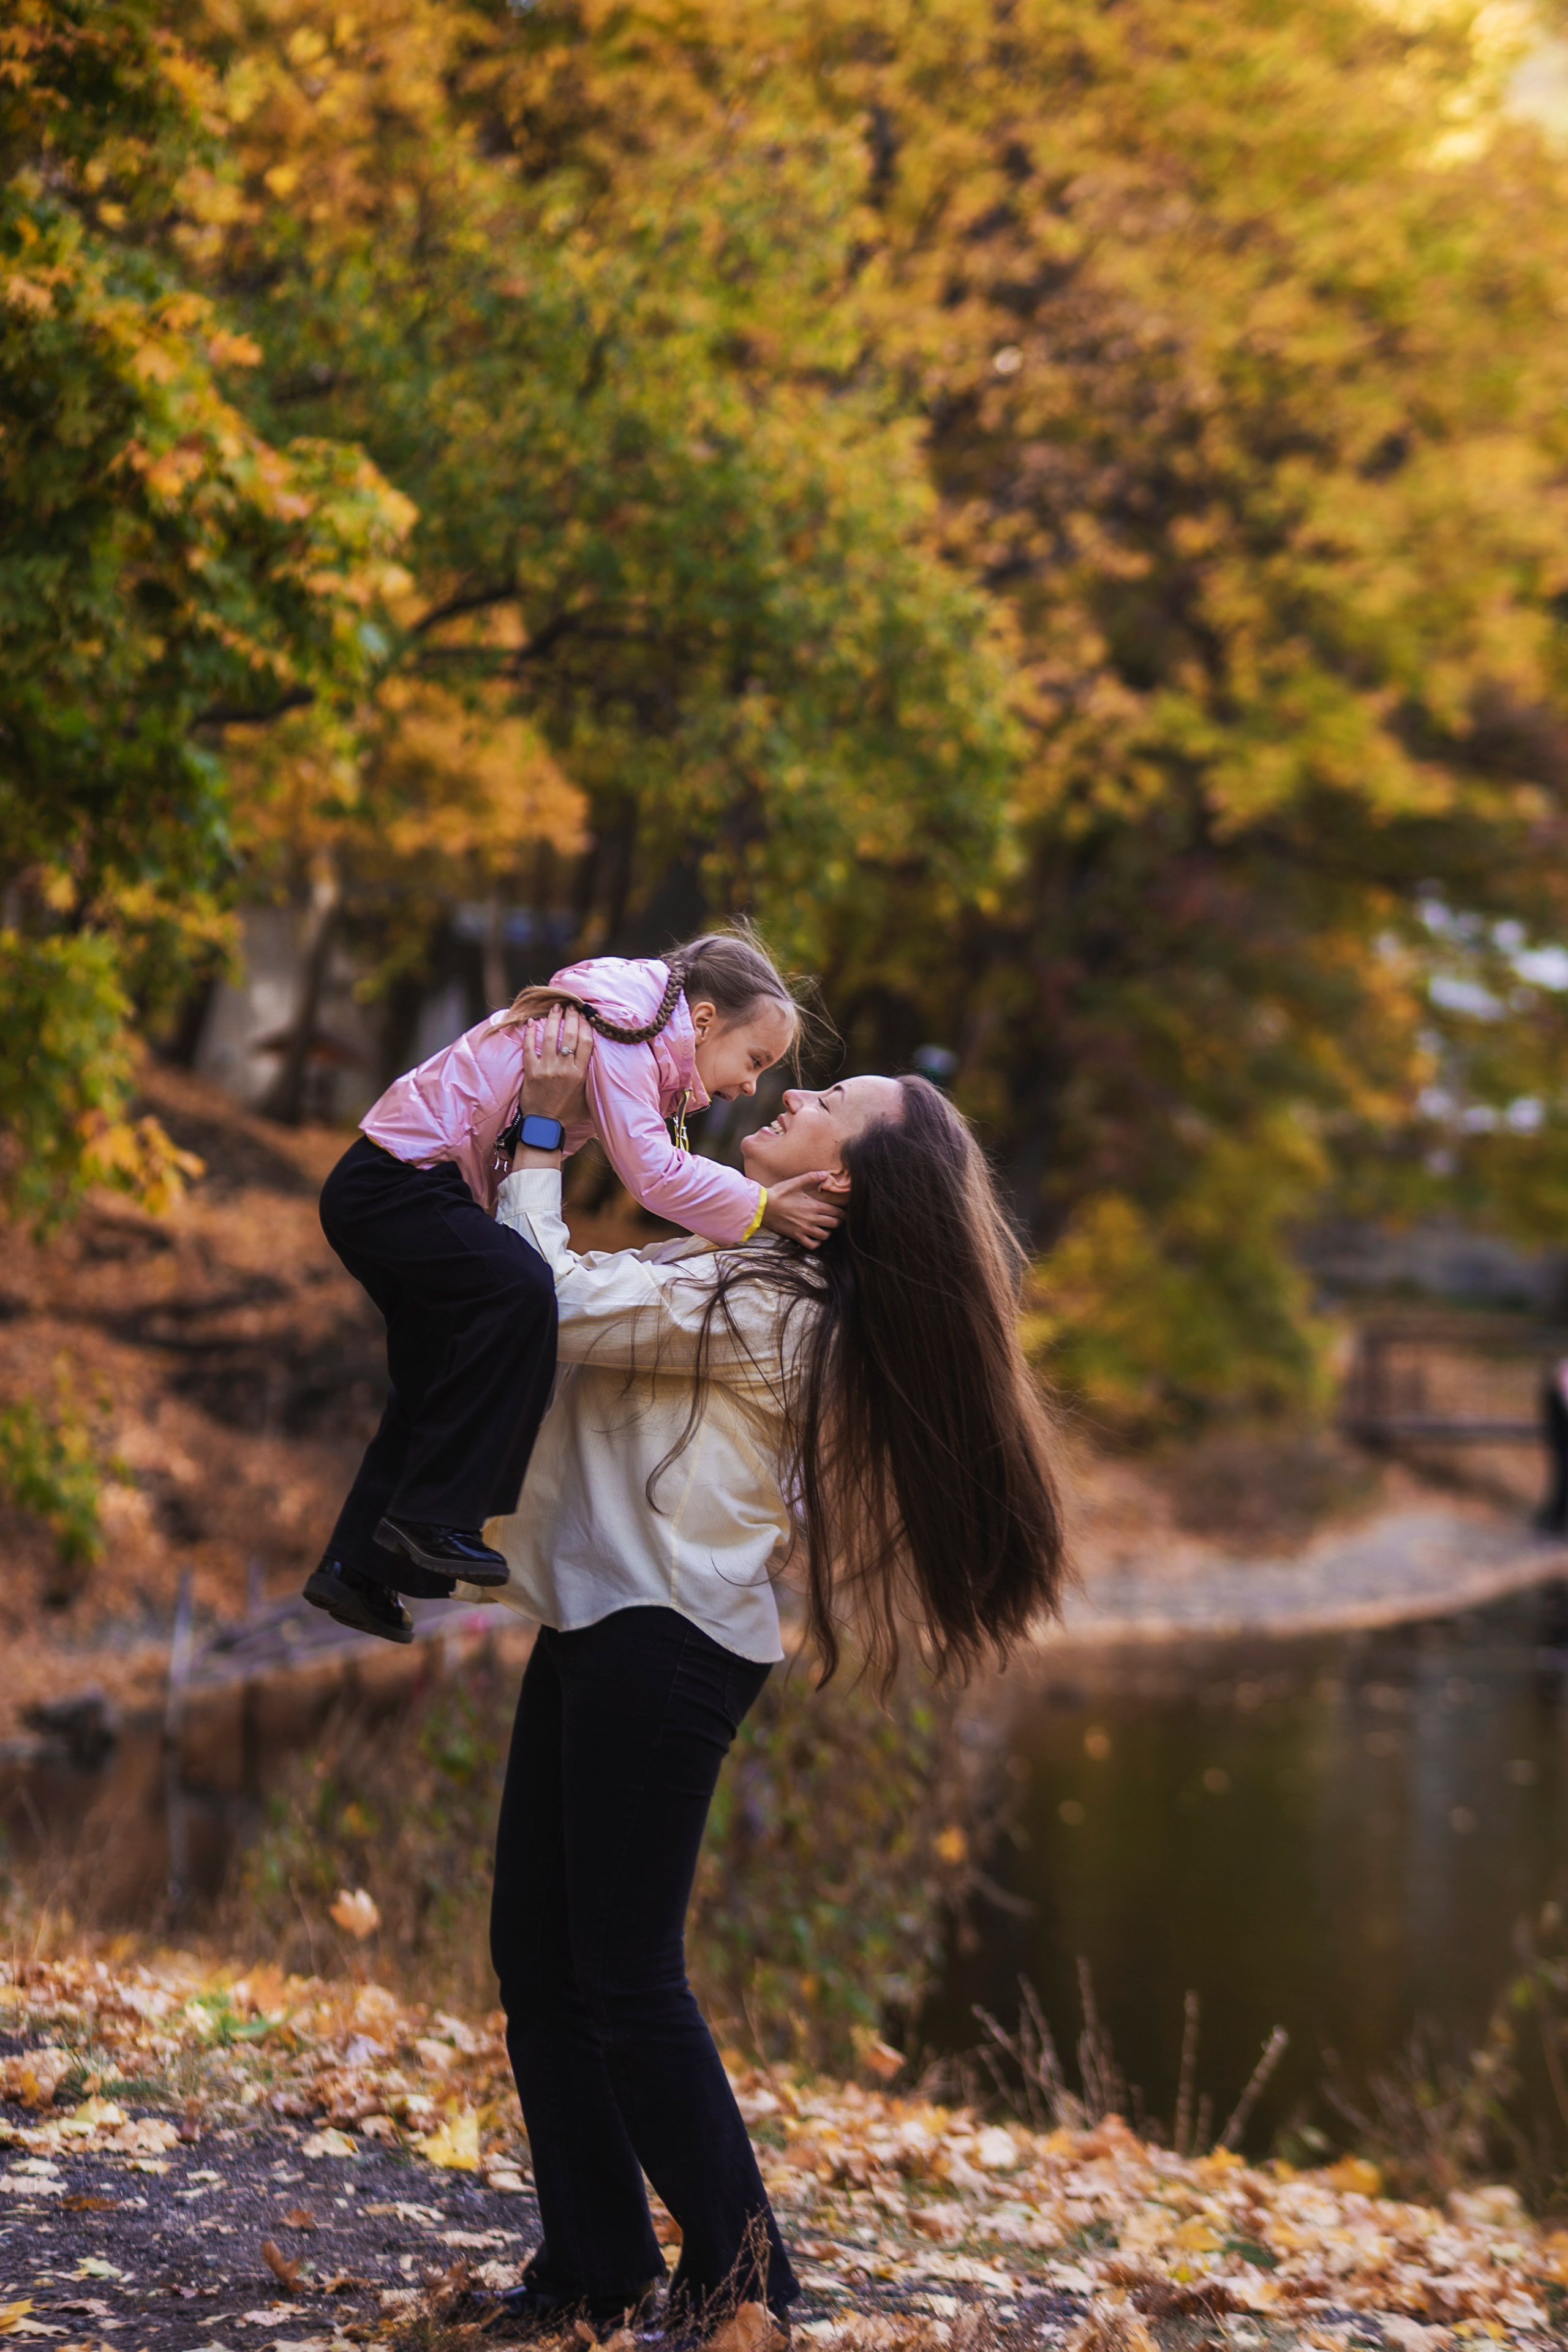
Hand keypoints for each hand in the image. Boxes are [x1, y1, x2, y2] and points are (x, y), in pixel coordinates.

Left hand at [518, 1007, 592, 1137]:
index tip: (586, 1015)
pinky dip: (530, 1033)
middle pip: (570, 1035)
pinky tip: (532, 1021)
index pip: (586, 1043)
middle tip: (572, 1005)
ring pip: (551, 1037)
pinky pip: (529, 1047)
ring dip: (554, 1019)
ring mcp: (546, 1069)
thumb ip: (596, 1084)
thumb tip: (610, 1073)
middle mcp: (564, 1069)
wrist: (544, 1126)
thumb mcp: (588, 1101)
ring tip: (556, 1007)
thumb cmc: (567, 1114)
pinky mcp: (531, 1071)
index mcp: (580, 1074)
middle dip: (572, 1017)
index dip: (586, 1025)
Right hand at [760, 1172, 842, 1249]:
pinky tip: (815, 1237)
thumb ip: (812, 1177)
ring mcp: (804, 1229)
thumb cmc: (779, 1193)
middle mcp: (812, 1219)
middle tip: (837, 1220)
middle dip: (838, 1222)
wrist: (763, 1206)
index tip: (844, 1213)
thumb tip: (826, 1174)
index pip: (836, 1212)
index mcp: (814, 1205)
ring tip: (825, 1228)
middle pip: (834, 1224)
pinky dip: (816, 1243)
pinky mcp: (796, 1236)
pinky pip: (812, 1245)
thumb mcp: (795, 1182)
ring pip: (825, 1236)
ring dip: (828, 1232)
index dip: (843, 1214)